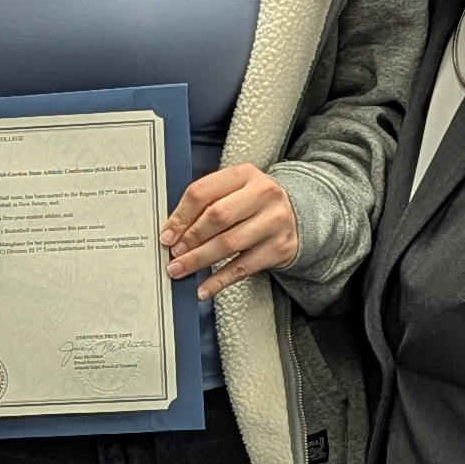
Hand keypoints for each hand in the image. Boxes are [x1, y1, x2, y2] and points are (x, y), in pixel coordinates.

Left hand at [164, 166, 297, 298]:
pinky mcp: (279, 248)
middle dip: (190, 238)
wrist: (298, 216)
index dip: (180, 216)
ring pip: (229, 244)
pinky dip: (219, 281)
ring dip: (199, 260)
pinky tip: (203, 289)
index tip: (166, 235)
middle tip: (173, 253)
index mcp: (244, 174)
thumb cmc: (254, 203)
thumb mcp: (234, 190)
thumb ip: (206, 203)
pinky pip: (243, 268)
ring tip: (179, 270)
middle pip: (217, 216)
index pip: (203, 192)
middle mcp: (262, 194)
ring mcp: (274, 221)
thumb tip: (172, 232)